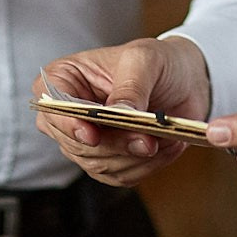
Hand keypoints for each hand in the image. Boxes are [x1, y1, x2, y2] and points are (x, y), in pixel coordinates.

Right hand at [33, 37, 211, 186]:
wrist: (185, 81)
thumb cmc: (158, 61)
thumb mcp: (145, 60)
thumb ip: (130, 86)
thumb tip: (118, 113)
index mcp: (65, 78)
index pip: (51, 105)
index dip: (68, 124)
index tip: (92, 135)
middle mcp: (69, 113)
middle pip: (76, 143)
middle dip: (115, 145)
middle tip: (148, 141)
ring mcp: (86, 140)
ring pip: (98, 164)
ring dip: (134, 157)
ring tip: (164, 139)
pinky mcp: (108, 160)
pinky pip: (119, 176)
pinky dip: (145, 166)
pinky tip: (167, 147)